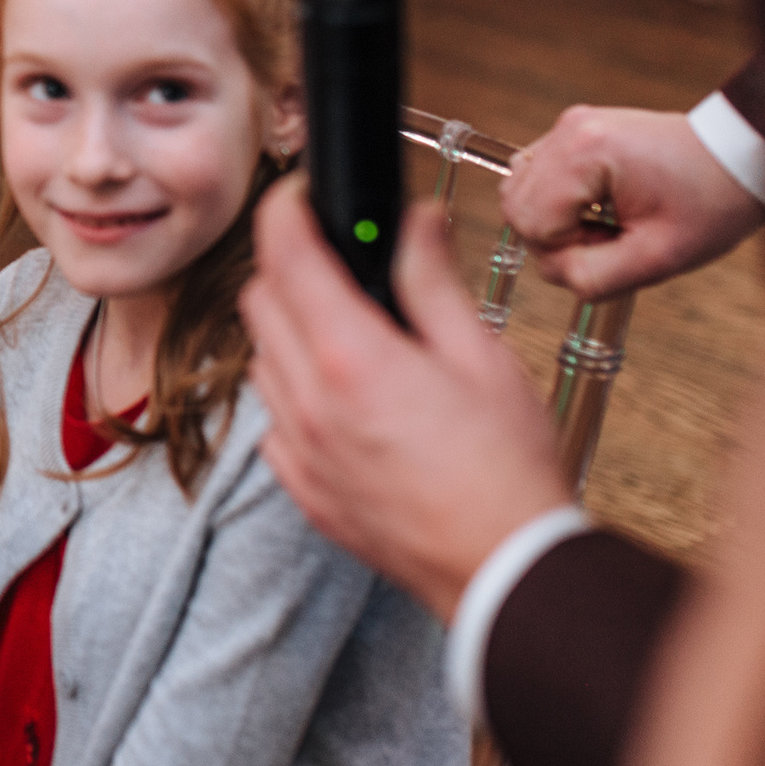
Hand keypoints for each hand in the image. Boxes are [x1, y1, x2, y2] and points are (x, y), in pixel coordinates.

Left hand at [244, 178, 567, 621]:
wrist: (502, 571)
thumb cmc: (505, 470)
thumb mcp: (482, 356)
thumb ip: (432, 281)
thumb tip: (414, 223)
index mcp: (352, 359)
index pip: (286, 255)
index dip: (285, 209)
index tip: (299, 194)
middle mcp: (309, 403)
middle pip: (259, 302)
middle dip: (287, 266)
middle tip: (336, 258)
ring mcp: (299, 450)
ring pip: (260, 359)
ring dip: (288, 329)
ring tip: (348, 329)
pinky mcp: (302, 488)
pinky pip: (274, 419)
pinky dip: (293, 391)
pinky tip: (342, 396)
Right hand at [500, 106, 764, 299]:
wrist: (740, 158)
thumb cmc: (711, 202)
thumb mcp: (658, 259)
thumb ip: (591, 277)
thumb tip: (553, 271)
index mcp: (586, 152)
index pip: (530, 223)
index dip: (566, 250)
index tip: (614, 244)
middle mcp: (568, 130)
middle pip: (515, 205)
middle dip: (556, 236)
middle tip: (609, 236)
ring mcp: (568, 126)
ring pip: (520, 192)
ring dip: (554, 219)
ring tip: (605, 220)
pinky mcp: (574, 131)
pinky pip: (537, 178)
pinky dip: (559, 202)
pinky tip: (600, 204)